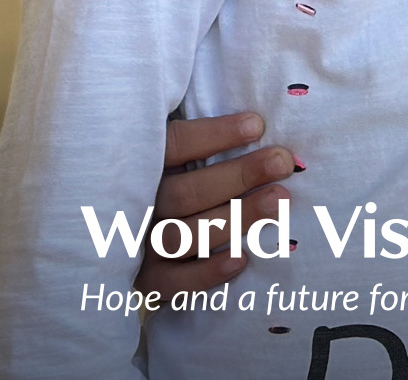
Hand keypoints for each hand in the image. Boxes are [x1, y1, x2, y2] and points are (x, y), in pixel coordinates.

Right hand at [135, 113, 300, 297]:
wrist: (125, 244)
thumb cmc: (169, 185)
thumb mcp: (172, 158)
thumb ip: (199, 144)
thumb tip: (256, 123)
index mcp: (141, 168)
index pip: (174, 146)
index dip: (215, 136)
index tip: (257, 125)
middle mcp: (137, 207)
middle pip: (185, 192)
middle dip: (239, 176)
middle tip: (282, 163)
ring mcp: (140, 248)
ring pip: (184, 235)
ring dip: (234, 219)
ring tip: (277, 202)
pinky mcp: (149, 283)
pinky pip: (175, 284)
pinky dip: (208, 273)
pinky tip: (242, 259)